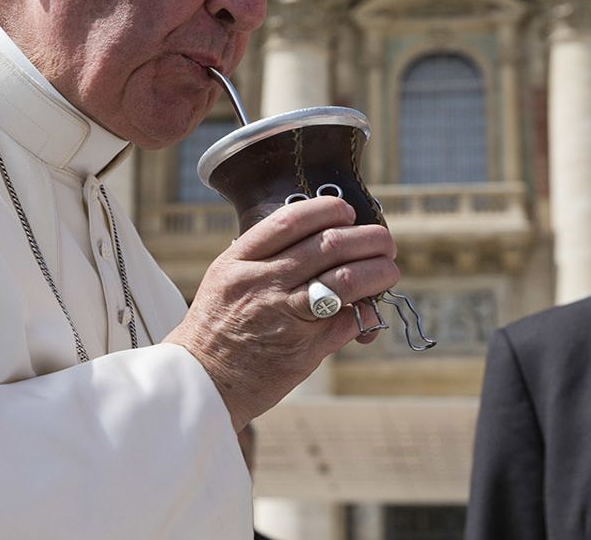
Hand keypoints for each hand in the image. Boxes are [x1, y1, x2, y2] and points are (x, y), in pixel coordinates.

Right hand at [163, 195, 398, 431]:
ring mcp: (284, 315)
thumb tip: (321, 239)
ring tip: (388, 270)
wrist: (202, 381)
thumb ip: (264, 258)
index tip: (347, 212)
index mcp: (239, 261)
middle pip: (328, 246)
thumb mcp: (226, 278)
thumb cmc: (217, 327)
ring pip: (347, 280)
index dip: (328, 210)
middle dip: (367, 239)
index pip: (291, 220)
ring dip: (379, 272)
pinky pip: (348, 321)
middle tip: (383, 242)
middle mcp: (261, 283)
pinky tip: (370, 309)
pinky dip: (367, 312)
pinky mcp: (304, 348)